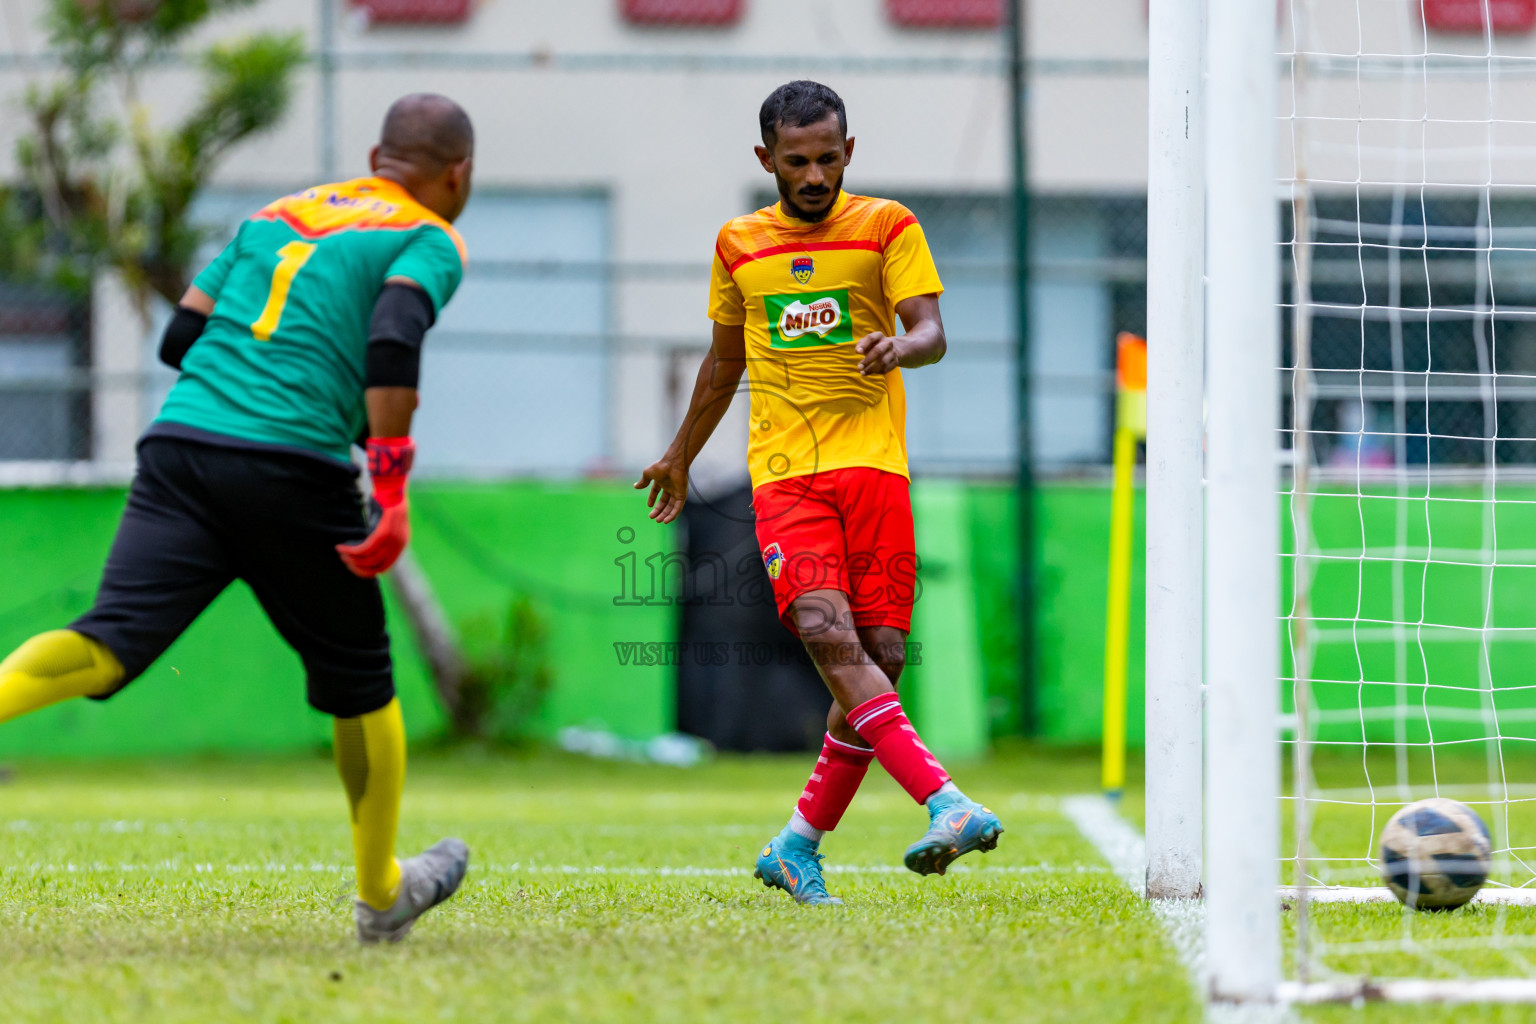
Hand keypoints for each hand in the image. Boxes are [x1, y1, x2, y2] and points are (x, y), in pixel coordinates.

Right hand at [337, 437, 413, 576]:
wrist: (390, 484)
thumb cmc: (384, 502)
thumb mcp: (384, 524)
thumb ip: (378, 539)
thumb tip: (363, 553)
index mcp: (401, 544)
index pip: (384, 567)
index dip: (367, 571)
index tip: (353, 567)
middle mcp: (400, 543)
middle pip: (377, 566)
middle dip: (358, 568)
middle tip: (344, 560)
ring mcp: (394, 537)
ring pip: (370, 558)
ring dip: (352, 558)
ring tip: (341, 553)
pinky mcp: (385, 530)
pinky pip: (366, 547)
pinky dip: (353, 550)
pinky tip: (342, 547)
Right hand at [634, 452, 688, 524]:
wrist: (673, 464)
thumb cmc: (661, 466)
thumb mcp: (648, 474)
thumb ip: (643, 482)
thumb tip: (635, 486)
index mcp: (662, 481)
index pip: (656, 492)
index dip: (652, 499)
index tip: (649, 506)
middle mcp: (670, 487)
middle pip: (664, 502)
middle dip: (658, 510)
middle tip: (652, 517)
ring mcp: (676, 491)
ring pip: (671, 507)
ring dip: (665, 514)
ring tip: (658, 521)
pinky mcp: (682, 495)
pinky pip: (678, 508)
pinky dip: (673, 515)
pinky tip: (667, 520)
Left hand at [856, 332, 902, 374]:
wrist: (894, 348)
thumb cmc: (875, 345)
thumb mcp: (868, 342)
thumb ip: (861, 344)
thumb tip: (857, 351)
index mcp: (879, 336)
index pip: (871, 338)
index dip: (864, 345)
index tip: (858, 352)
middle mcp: (888, 343)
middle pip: (878, 351)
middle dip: (868, 360)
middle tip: (859, 367)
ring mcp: (893, 353)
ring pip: (883, 362)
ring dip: (871, 369)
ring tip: (862, 372)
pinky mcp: (895, 362)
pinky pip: (886, 369)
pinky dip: (876, 372)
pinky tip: (868, 373)